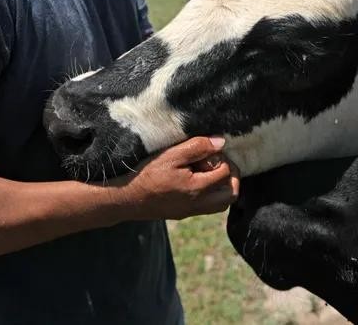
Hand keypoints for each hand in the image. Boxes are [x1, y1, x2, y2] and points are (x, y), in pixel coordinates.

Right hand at [114, 136, 240, 220]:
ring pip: (221, 204)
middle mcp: (198, 204)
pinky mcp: (183, 214)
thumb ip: (198, 147)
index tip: (209, 151)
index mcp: (197, 189)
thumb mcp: (171, 155)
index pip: (226, 173)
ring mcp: (191, 212)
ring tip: (208, 171)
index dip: (222, 158)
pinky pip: (208, 207)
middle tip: (217, 162)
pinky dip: (211, 194)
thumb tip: (220, 142)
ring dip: (222, 187)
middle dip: (231, 176)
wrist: (126, 199)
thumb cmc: (147, 174)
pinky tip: (197, 180)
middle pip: (231, 195)